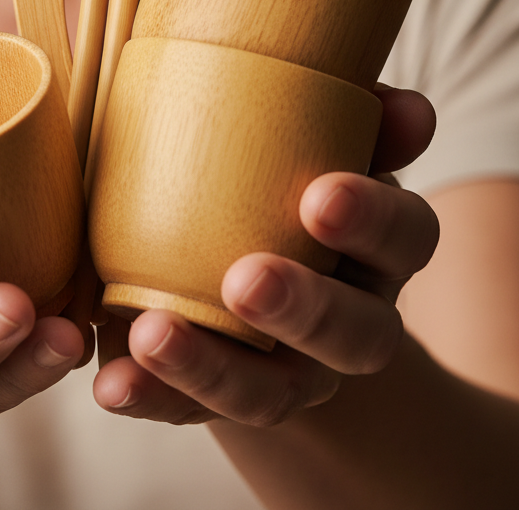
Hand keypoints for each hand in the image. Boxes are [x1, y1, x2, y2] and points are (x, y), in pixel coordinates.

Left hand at [92, 86, 439, 425]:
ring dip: (211, 367)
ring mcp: (287, 374)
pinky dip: (150, 397)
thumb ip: (349, 119)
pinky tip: (112, 381)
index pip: (406, 236)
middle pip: (356, 334)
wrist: (241, 280)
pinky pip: (188, 410)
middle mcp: (348, 323)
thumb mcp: (315, 145)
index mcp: (375, 249)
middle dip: (303, 309)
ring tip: (151, 333)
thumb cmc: (274, 184)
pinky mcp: (218, 398)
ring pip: (269, 393)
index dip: (373, 221)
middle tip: (244, 281)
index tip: (319, 198)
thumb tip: (405, 108)